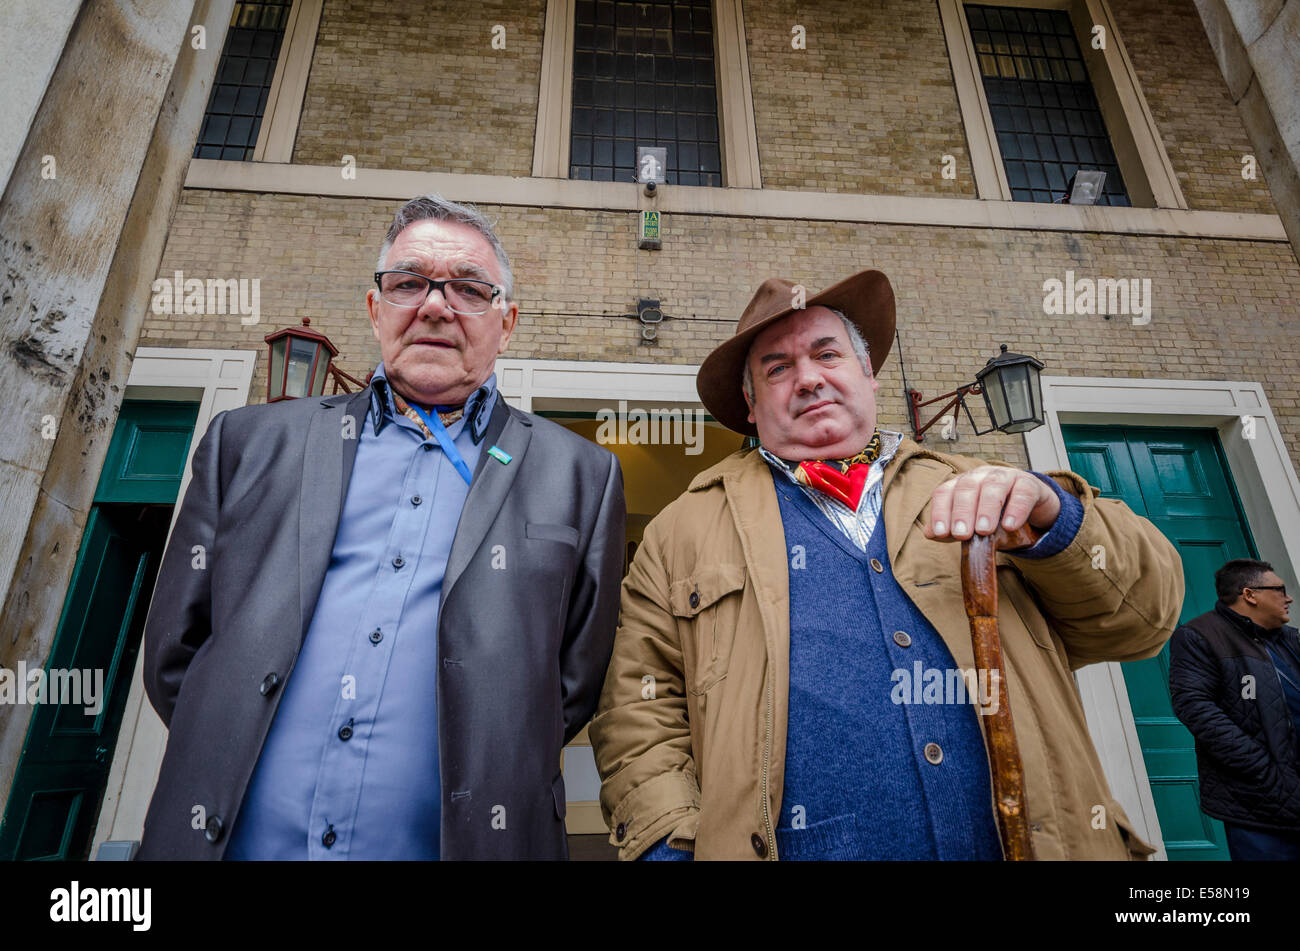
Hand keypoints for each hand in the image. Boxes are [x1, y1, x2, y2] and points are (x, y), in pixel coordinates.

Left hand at [923, 466, 1059, 540]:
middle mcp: (981, 476)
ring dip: (987, 508)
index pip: (944, 492)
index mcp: (961, 484)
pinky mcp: (1029, 484)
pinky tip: (1010, 525)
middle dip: (962, 511)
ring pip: (994, 486)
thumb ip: (952, 529)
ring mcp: (1005, 477)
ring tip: (984, 530)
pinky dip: (1016, 509)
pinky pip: (1023, 492)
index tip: (941, 533)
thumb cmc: (995, 515)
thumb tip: (931, 534)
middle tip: (962, 533)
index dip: (940, 511)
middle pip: (967, 487)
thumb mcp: (973, 523)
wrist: (1030, 507)